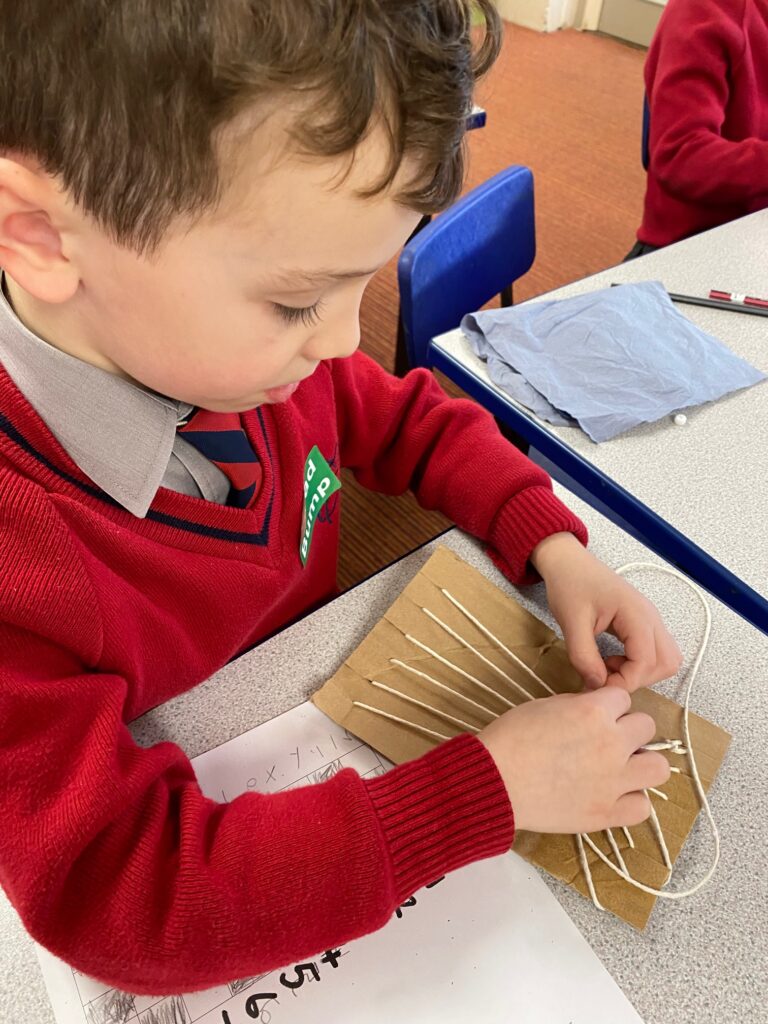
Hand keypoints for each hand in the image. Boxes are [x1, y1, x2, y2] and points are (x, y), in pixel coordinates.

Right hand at [478, 686, 669, 833]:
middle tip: (607, 740)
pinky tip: (612, 796)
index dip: (609, 706)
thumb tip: (595, 711)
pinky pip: (642, 807)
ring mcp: (613, 781)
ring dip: (642, 764)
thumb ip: (578, 706)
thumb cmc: (510, 740)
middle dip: (627, 729)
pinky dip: (630, 801)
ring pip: (659, 767)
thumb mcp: (544, 706)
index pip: (623, 697)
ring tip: (621, 768)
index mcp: (594, 712)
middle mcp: (611, 744)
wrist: (494, 781)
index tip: (596, 715)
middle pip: (647, 726)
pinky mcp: (606, 813)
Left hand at [530, 533, 681, 691]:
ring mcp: (650, 619)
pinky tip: (612, 659)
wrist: (569, 562)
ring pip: (666, 658)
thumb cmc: (570, 584)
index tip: (599, 685)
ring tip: (609, 666)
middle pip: (667, 663)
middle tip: (607, 677)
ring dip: (642, 672)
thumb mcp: (571, 622)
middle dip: (639, 678)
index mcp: (636, 614)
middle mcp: (651, 617)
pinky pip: (655, 651)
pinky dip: (639, 663)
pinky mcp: (643, 622)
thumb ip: (584, 656)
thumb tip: (597, 685)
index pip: (648, 661)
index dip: (626, 681)